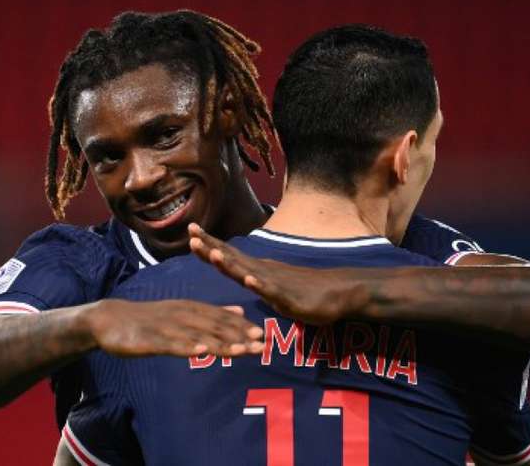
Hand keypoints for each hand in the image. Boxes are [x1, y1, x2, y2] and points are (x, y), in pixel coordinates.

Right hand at [86, 299, 263, 357]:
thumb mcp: (184, 312)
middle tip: (263, 345)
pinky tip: (200, 352)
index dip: (244, 328)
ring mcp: (167, 327)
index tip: (265, 336)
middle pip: (215, 327)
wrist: (109, 319)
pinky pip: (171, 345)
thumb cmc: (149, 319)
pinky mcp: (150, 340)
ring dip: (221, 343)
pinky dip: (187, 348)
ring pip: (198, 336)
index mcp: (192, 309)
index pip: (222, 319)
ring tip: (242, 350)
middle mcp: (183, 315)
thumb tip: (241, 312)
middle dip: (240, 337)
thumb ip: (212, 313)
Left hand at [188, 223, 367, 324]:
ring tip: (212, 253)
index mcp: (256, 270)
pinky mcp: (289, 298)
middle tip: (190, 231)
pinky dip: (260, 285)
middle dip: (210, 246)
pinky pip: (273, 291)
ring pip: (248, 272)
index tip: (190, 232)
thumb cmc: (306, 290)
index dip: (208, 245)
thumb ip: (257, 281)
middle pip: (232, 258)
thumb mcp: (273, 286)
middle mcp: (263, 272)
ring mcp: (275, 283)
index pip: (228, 256)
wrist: (339, 292)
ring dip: (230, 263)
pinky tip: (249, 280)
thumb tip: (243, 277)